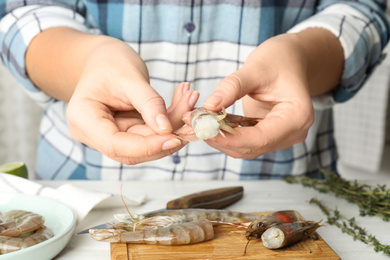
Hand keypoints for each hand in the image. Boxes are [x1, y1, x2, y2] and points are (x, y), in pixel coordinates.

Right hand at [66, 37, 198, 163]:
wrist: (103, 58)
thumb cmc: (109, 62)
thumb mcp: (129, 77)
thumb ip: (148, 104)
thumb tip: (167, 130)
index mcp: (83, 120)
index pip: (115, 145)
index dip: (146, 146)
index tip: (174, 139)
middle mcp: (94, 134)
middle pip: (134, 148)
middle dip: (166, 136)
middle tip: (193, 119)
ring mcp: (111, 135)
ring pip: (147, 142)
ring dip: (173, 126)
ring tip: (190, 101)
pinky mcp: (127, 132)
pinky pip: (151, 132)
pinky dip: (170, 120)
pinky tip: (184, 102)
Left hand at [197, 29, 342, 158]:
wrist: (290, 59)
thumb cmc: (278, 59)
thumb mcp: (255, 68)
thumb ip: (232, 87)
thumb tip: (209, 106)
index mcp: (297, 117)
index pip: (260, 138)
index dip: (229, 138)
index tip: (203, 130)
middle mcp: (292, 133)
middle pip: (251, 147)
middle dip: (219, 139)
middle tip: (190, 126)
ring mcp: (281, 136)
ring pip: (245, 148)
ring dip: (219, 138)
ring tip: (194, 124)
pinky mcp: (269, 134)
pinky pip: (244, 140)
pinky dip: (225, 134)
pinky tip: (207, 123)